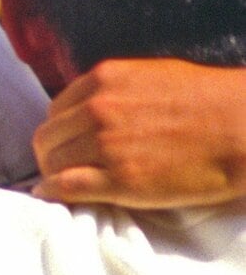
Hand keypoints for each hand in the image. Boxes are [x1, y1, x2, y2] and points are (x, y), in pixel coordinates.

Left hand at [34, 60, 245, 206]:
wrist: (241, 127)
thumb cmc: (209, 100)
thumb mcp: (152, 76)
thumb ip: (116, 90)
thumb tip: (93, 106)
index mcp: (104, 80)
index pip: (57, 110)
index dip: (60, 131)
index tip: (66, 144)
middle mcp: (97, 109)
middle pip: (48, 138)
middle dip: (52, 154)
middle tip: (61, 169)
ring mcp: (106, 145)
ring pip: (52, 163)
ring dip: (53, 175)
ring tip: (63, 185)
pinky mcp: (120, 180)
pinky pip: (67, 187)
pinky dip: (54, 194)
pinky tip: (51, 198)